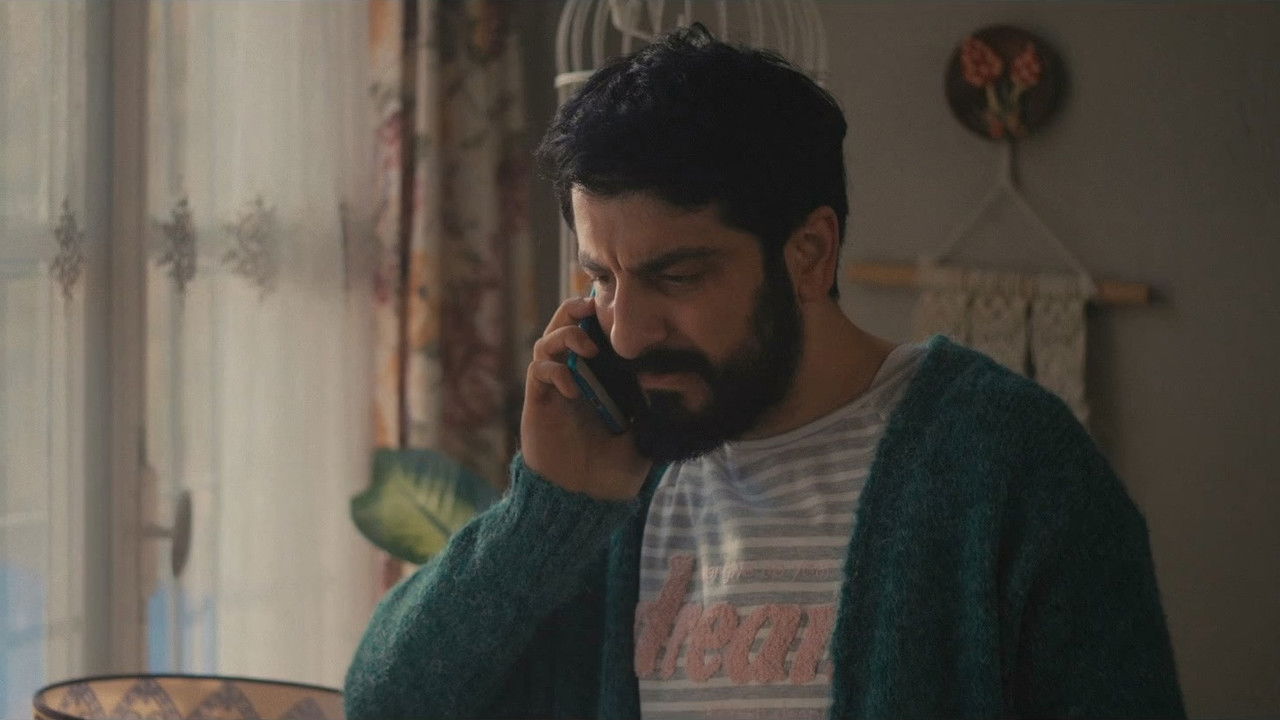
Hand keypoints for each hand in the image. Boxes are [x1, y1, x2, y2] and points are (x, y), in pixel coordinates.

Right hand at [520, 295, 651, 500]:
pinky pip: (539, 371)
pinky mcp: (539, 402)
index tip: (618, 305)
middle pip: (564, 326)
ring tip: (586, 348)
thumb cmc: (617, 469)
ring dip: (564, 336)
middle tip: (591, 308)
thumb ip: (661, 407)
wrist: (586, 498)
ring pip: (545, 342)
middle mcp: (574, 377)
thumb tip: (687, 381)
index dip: (600, 314)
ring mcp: (554, 388)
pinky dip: (554, 371)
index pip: (594, 332)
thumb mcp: (648, 431)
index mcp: (600, 377)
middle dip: (575, 311)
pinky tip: (573, 388)